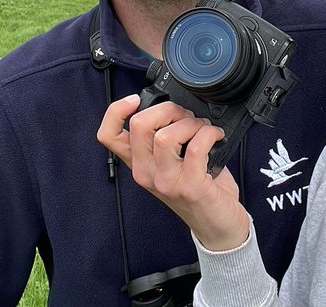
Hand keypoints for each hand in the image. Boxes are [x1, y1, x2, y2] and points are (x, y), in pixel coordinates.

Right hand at [97, 94, 251, 250]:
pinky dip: (209, 134)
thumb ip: (165, 137)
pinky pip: (196, 147)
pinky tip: (216, 137)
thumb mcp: (171, 163)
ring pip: (166, 136)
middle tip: (185, 116)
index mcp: (139, 163)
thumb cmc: (198, 188)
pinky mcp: (190, 187)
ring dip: (191, 123)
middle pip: (139, 125)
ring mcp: (166, 182)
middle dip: (167, 109)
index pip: (108, 135)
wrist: (217, 225)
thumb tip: (175, 106)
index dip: (116, 111)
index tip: (135, 100)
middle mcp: (146, 173)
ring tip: (203, 129)